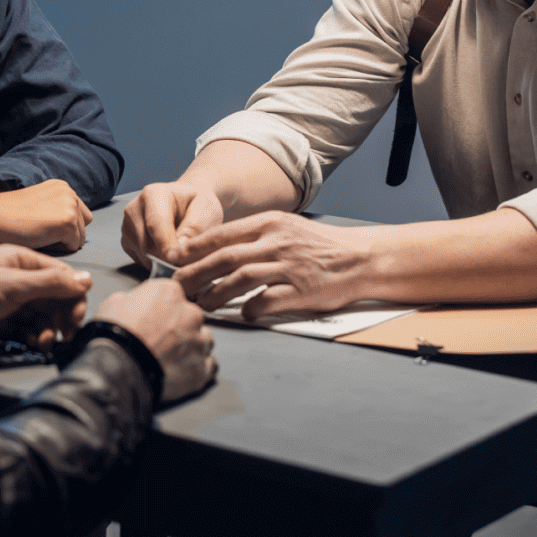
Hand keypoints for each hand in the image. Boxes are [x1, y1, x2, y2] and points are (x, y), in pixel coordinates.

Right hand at [0, 178, 93, 251]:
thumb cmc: (9, 214)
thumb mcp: (39, 202)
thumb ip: (56, 207)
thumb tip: (71, 227)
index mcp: (62, 187)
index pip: (79, 213)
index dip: (65, 226)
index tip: (45, 228)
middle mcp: (70, 192)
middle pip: (83, 224)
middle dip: (68, 234)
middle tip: (43, 234)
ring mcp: (70, 206)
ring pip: (80, 236)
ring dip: (63, 242)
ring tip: (40, 236)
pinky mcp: (67, 222)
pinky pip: (74, 246)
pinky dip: (60, 249)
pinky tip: (42, 240)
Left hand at [0, 244, 91, 348]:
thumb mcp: (14, 285)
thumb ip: (51, 283)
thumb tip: (85, 280)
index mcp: (22, 259)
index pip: (60, 275)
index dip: (73, 295)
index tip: (77, 315)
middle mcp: (20, 278)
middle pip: (55, 297)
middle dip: (62, 315)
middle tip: (67, 332)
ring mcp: (12, 300)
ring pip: (44, 315)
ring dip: (49, 329)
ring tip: (44, 341)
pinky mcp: (5, 321)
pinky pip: (30, 328)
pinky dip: (36, 336)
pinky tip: (34, 343)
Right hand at [94, 280, 217, 401]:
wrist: (118, 366)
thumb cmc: (116, 334)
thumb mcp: (114, 302)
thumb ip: (132, 300)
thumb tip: (132, 305)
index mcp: (170, 292)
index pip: (173, 294)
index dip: (162, 308)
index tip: (156, 317)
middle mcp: (190, 313)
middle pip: (191, 317)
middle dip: (180, 328)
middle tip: (161, 340)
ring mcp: (198, 342)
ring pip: (203, 341)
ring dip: (192, 347)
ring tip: (172, 359)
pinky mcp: (201, 369)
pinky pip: (208, 367)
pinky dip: (198, 369)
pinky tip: (183, 372)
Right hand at [121, 182, 223, 268]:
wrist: (187, 204)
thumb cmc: (197, 205)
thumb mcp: (206, 209)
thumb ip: (194, 228)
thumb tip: (178, 250)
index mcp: (153, 194)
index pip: (155, 225)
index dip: (167, 246)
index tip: (179, 261)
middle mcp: (134, 209)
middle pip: (147, 245)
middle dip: (169, 258)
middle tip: (189, 261)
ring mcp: (127, 227)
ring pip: (144, 257)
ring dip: (164, 262)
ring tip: (182, 253)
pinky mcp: (127, 242)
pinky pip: (142, 262)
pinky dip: (158, 264)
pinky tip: (170, 253)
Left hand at [173, 212, 370, 317]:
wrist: (360, 258)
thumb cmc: (318, 245)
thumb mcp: (285, 228)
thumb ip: (254, 236)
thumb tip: (216, 248)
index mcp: (269, 223)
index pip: (223, 234)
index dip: (196, 248)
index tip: (176, 259)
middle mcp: (276, 241)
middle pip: (225, 257)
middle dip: (196, 272)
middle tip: (178, 285)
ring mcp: (289, 265)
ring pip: (241, 278)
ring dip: (217, 292)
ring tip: (203, 303)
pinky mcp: (302, 290)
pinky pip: (268, 300)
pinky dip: (250, 308)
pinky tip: (242, 313)